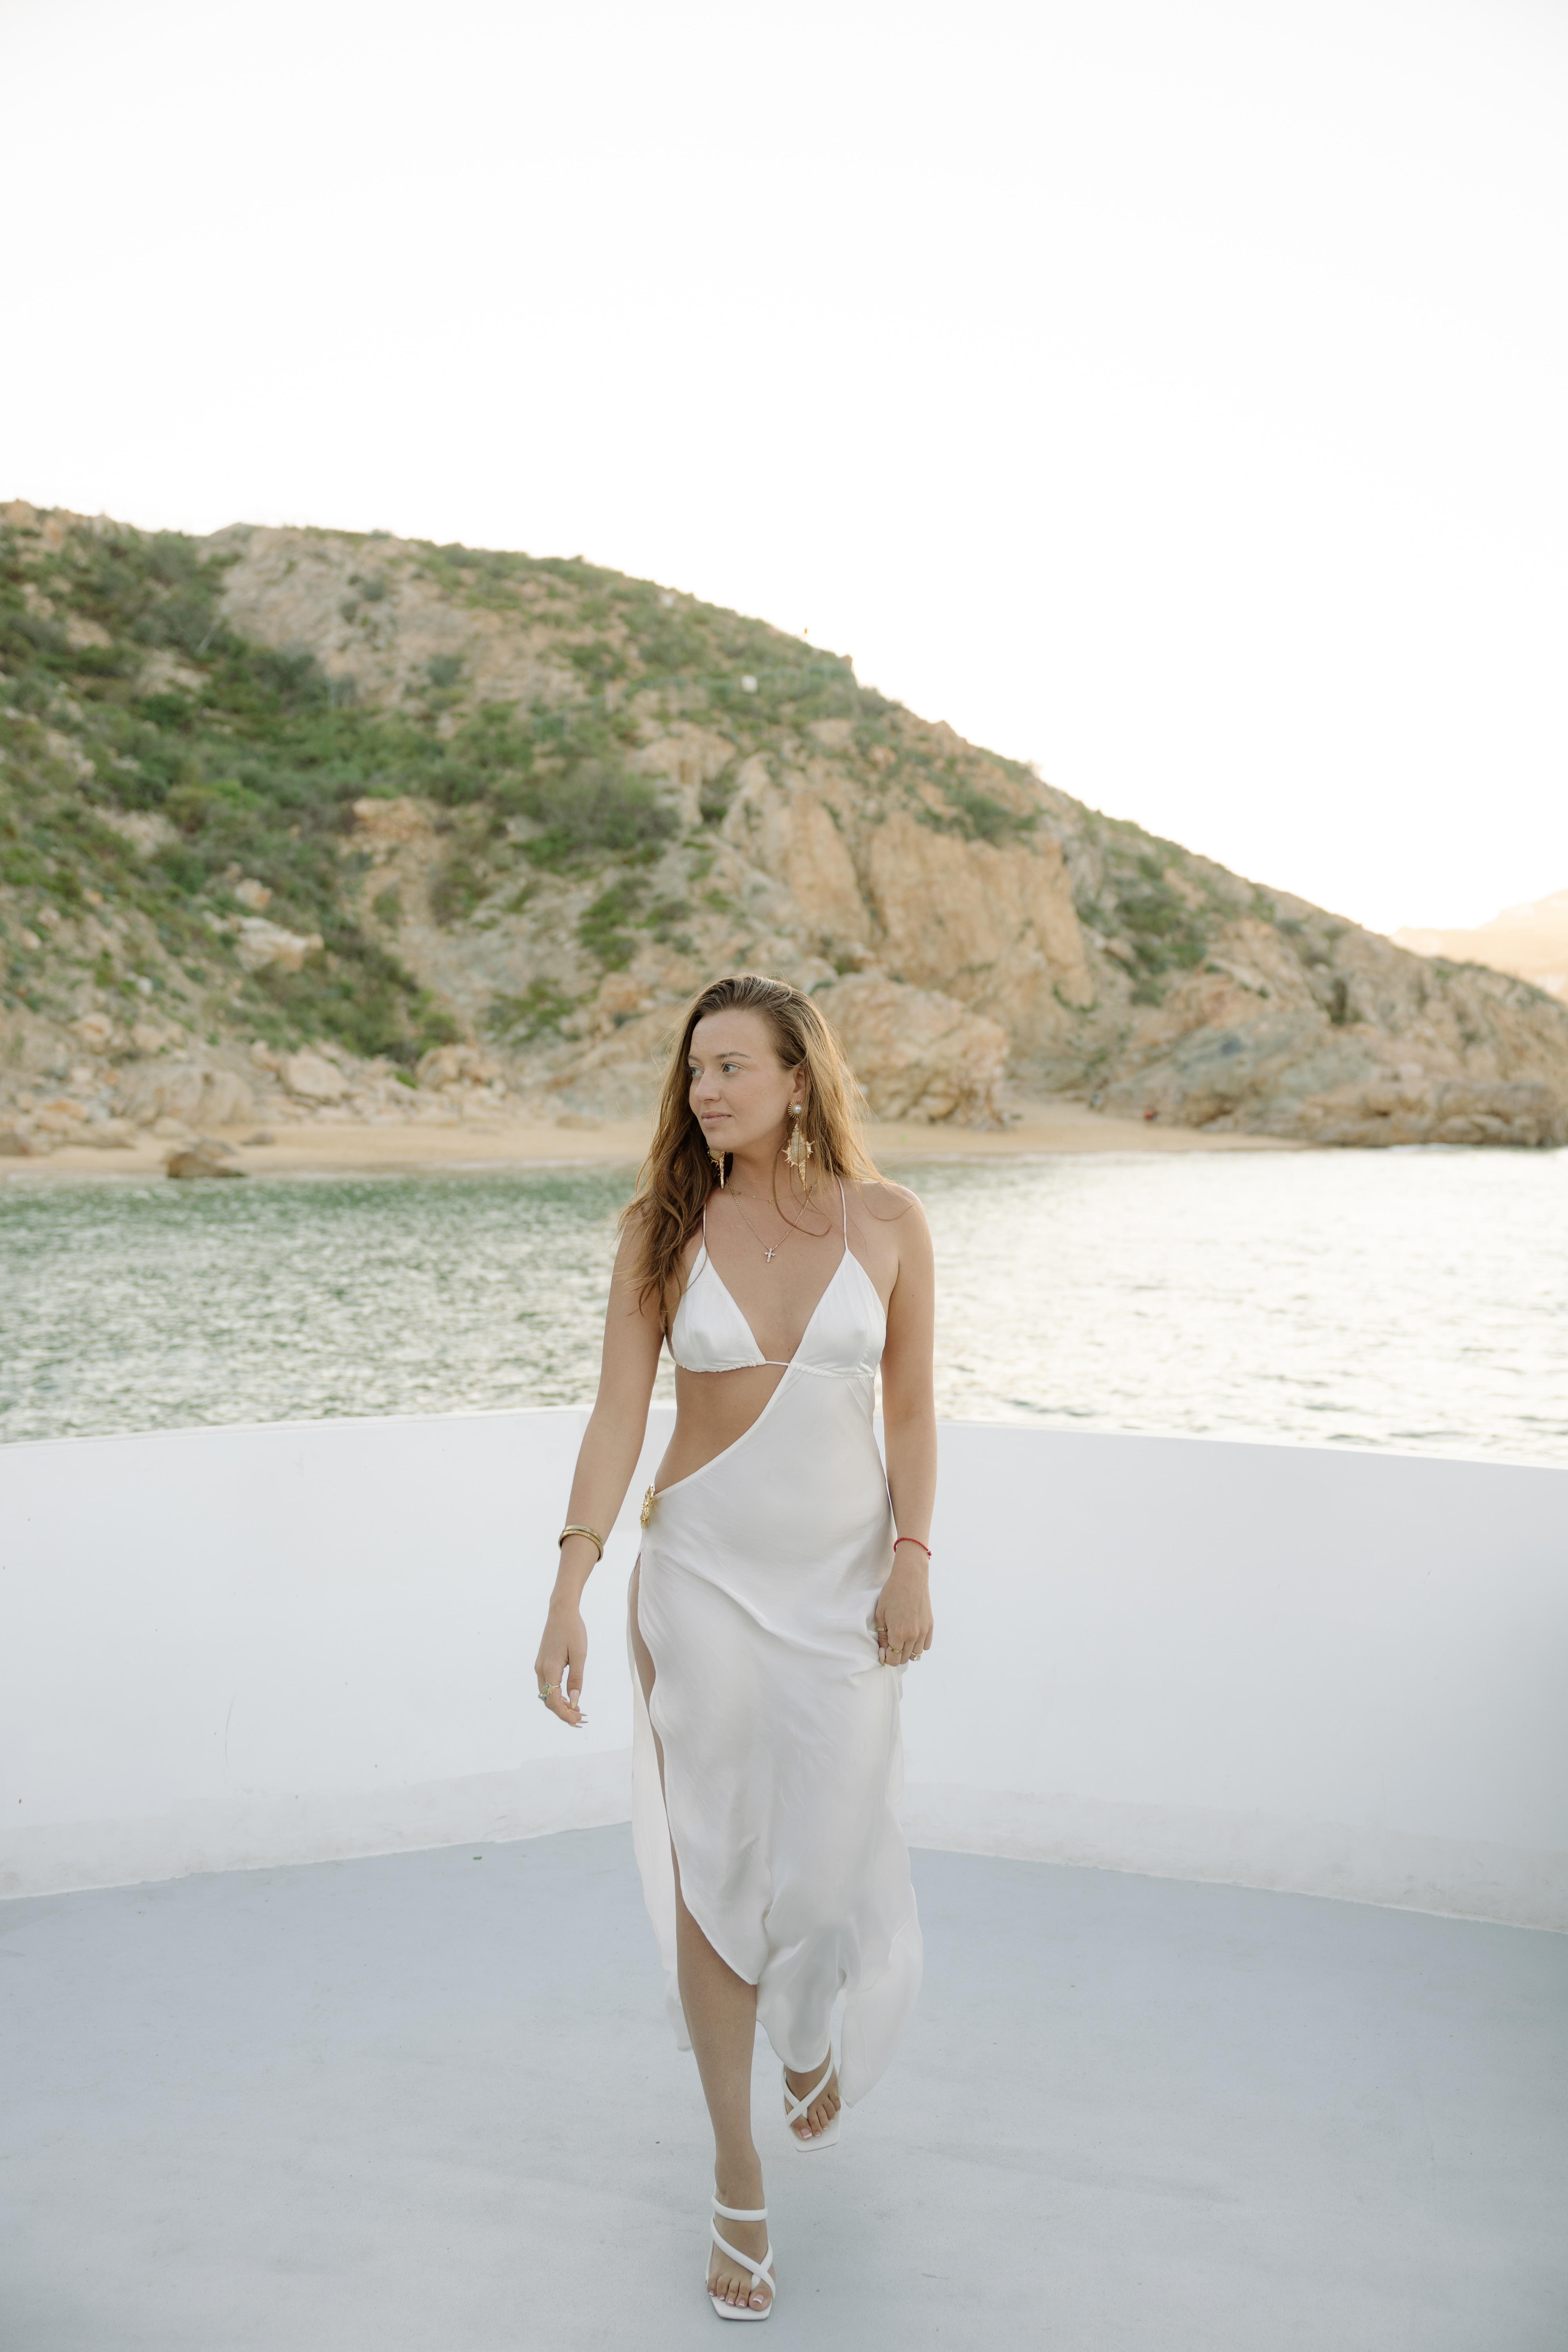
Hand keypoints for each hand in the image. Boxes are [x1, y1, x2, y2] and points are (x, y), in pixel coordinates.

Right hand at [534, 1598, 587, 1725]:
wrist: (561, 1611)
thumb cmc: (573, 1630)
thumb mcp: (579, 1655)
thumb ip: (576, 1679)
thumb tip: (575, 1701)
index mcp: (549, 1669)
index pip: (554, 1701)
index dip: (565, 1714)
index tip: (578, 1720)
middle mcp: (540, 1670)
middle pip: (548, 1700)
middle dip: (563, 1712)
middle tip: (580, 1717)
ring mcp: (540, 1666)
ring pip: (546, 1693)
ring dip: (559, 1704)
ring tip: (576, 1709)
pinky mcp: (542, 1662)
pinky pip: (547, 1684)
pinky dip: (556, 1694)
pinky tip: (569, 1696)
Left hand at [875, 1552, 932, 1666]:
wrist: (910, 1577)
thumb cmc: (892, 1593)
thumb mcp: (881, 1614)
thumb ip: (882, 1636)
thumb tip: (884, 1651)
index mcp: (898, 1634)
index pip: (894, 1660)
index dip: (887, 1659)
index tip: (883, 1651)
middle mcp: (913, 1636)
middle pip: (904, 1659)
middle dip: (896, 1655)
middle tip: (890, 1644)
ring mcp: (923, 1631)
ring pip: (916, 1654)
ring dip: (907, 1651)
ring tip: (901, 1640)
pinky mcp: (930, 1626)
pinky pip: (926, 1645)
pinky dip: (918, 1645)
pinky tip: (912, 1636)